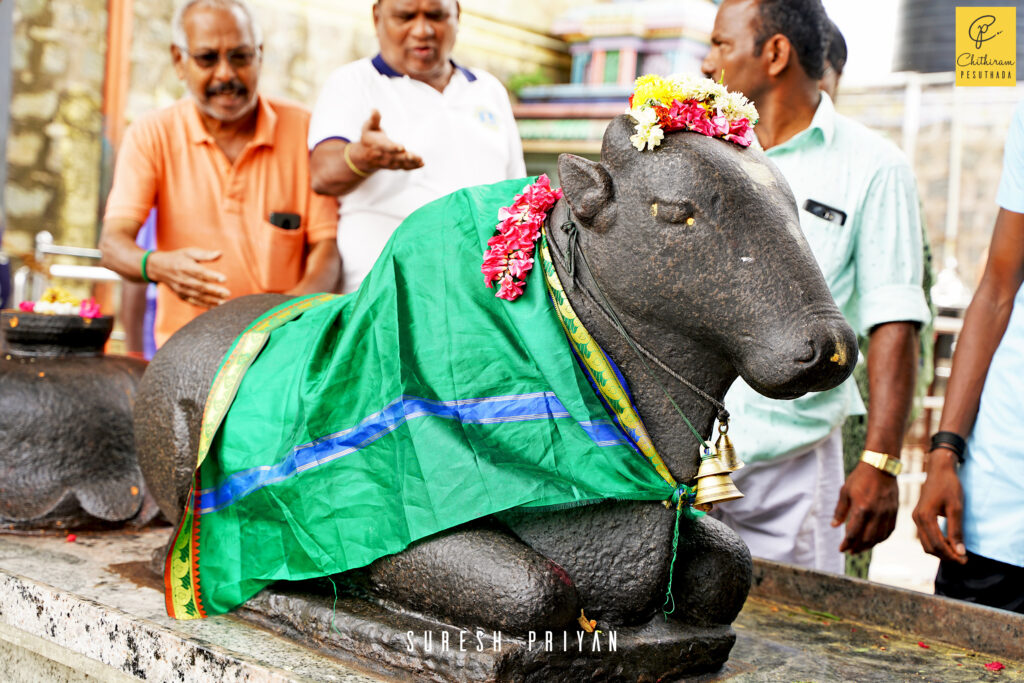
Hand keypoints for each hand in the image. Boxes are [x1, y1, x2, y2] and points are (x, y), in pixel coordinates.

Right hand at [147, 248, 229, 307]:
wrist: (158, 268)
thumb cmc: (178, 258)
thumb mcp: (189, 252)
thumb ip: (205, 254)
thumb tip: (220, 253)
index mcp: (185, 266)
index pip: (200, 272)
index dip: (212, 276)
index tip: (224, 279)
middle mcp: (183, 279)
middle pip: (200, 286)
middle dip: (214, 291)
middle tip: (227, 293)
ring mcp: (181, 289)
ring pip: (198, 296)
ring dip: (211, 301)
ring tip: (224, 303)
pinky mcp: (181, 296)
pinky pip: (193, 302)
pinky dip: (204, 306)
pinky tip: (215, 308)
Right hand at [350, 109, 423, 172]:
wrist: (364, 157)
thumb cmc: (368, 138)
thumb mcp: (368, 127)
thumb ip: (373, 119)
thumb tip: (374, 109)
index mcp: (377, 145)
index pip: (385, 147)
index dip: (393, 147)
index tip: (401, 147)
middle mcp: (383, 156)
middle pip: (394, 157)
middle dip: (404, 157)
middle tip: (412, 156)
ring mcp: (389, 162)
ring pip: (400, 163)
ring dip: (410, 162)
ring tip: (419, 160)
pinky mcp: (395, 166)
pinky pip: (404, 167)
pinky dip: (413, 166)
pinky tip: (421, 163)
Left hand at [831, 461, 898, 553]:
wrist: (881, 467)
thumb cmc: (860, 478)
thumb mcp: (845, 492)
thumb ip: (840, 511)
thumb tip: (834, 526)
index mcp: (862, 509)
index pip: (853, 533)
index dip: (846, 544)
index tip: (841, 549)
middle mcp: (876, 514)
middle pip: (867, 539)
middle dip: (857, 548)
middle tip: (850, 551)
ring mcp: (887, 514)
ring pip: (879, 537)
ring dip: (869, 546)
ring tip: (860, 548)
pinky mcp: (895, 512)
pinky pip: (889, 531)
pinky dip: (881, 539)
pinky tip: (875, 540)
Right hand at [912, 449, 966, 563]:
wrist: (938, 470)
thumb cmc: (949, 486)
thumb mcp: (956, 508)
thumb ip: (956, 530)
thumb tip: (960, 552)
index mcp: (925, 517)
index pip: (937, 544)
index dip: (951, 555)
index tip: (965, 560)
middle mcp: (917, 519)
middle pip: (929, 547)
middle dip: (946, 556)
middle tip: (963, 559)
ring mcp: (916, 518)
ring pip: (926, 544)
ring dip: (941, 552)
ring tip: (957, 552)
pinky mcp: (918, 516)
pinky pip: (925, 536)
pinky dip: (936, 544)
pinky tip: (949, 543)